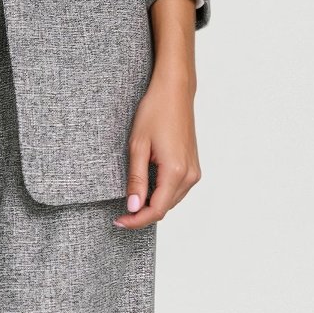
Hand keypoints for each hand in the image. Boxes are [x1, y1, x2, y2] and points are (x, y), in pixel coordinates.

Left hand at [112, 73, 200, 229]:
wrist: (174, 91)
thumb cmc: (154, 111)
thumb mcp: (138, 145)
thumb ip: (136, 178)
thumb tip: (133, 206)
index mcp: (176, 171)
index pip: (156, 209)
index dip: (137, 220)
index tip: (119, 221)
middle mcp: (190, 175)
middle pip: (165, 208)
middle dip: (143, 214)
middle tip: (120, 214)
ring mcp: (194, 171)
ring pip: (171, 201)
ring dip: (152, 205)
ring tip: (131, 200)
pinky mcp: (193, 166)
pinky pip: (177, 190)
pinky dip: (161, 194)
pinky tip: (147, 188)